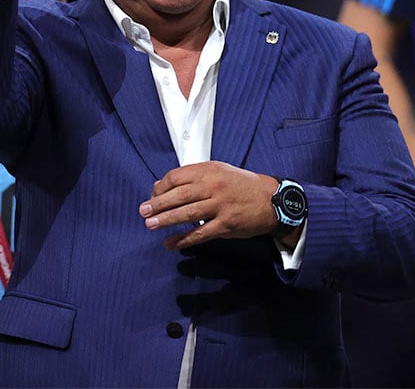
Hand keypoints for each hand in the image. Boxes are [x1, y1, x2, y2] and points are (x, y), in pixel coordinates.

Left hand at [139, 162, 278, 249]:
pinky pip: (200, 233)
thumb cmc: (241, 185)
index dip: (161, 187)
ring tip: (151, 225)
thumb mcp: (218, 171)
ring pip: (187, 213)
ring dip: (166, 220)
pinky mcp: (226, 224)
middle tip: (143, 211)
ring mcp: (220, 206)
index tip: (153, 196)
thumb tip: (164, 185)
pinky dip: (183, 239)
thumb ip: (194, 176)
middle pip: (179, 195)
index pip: (177, 177)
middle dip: (158, 204)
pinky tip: (171, 243)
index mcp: (209, 170)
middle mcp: (214, 186)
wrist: (271, 200)